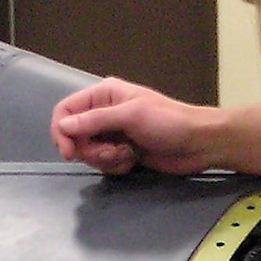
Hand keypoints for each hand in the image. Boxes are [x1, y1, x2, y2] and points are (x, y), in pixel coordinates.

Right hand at [49, 78, 217, 175]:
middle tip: (113, 152)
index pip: (65, 111)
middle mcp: (105, 113)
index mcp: (104, 95)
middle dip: (90, 150)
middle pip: (75, 136)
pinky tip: (134, 159)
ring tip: (128, 154)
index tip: (69, 152)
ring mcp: (113, 134)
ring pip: (89, 153)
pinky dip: (116, 165)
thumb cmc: (169, 122)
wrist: (199, 143)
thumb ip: (95, 121)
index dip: (61, 132)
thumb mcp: (131, 116)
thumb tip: (64, 125)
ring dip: (106, 159)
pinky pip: (105, 163)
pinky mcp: (123, 152)